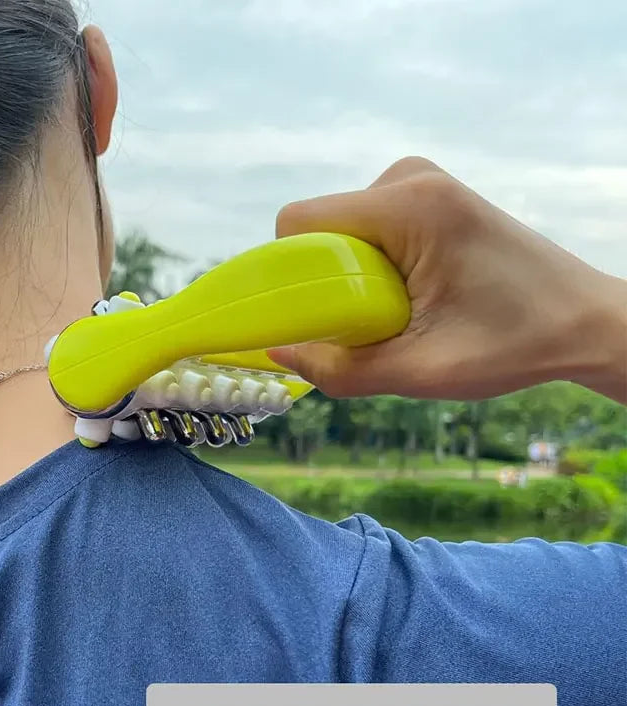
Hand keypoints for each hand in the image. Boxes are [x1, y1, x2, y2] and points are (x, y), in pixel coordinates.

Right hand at [270, 158, 626, 403]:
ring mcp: (422, 182)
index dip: (287, 274)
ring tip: (402, 313)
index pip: (297, 222)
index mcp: (408, 205)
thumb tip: (277, 353)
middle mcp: (411, 178)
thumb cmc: (513, 344)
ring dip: (350, 280)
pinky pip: (368, 231)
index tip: (311, 318)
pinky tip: (411, 298)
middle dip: (324, 283)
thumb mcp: (419, 372)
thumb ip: (339, 369)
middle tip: (373, 325)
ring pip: (340, 232)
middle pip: (318, 229)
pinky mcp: (431, 198)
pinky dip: (371, 269)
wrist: (583, 322)